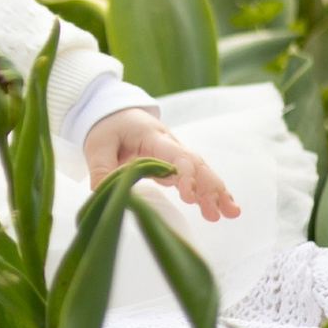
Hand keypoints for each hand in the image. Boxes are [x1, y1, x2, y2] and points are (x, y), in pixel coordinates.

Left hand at [82, 107, 239, 220]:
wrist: (115, 113)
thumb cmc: (108, 128)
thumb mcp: (97, 146)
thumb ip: (102, 169)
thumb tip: (103, 194)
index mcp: (152, 137)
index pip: (176, 156)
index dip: (185, 176)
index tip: (188, 196)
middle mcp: (170, 145)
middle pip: (196, 164)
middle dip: (210, 187)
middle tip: (219, 212)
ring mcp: (176, 155)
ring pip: (202, 170)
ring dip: (216, 191)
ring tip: (231, 213)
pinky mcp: (176, 165)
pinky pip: (197, 176)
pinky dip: (211, 191)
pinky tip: (223, 208)